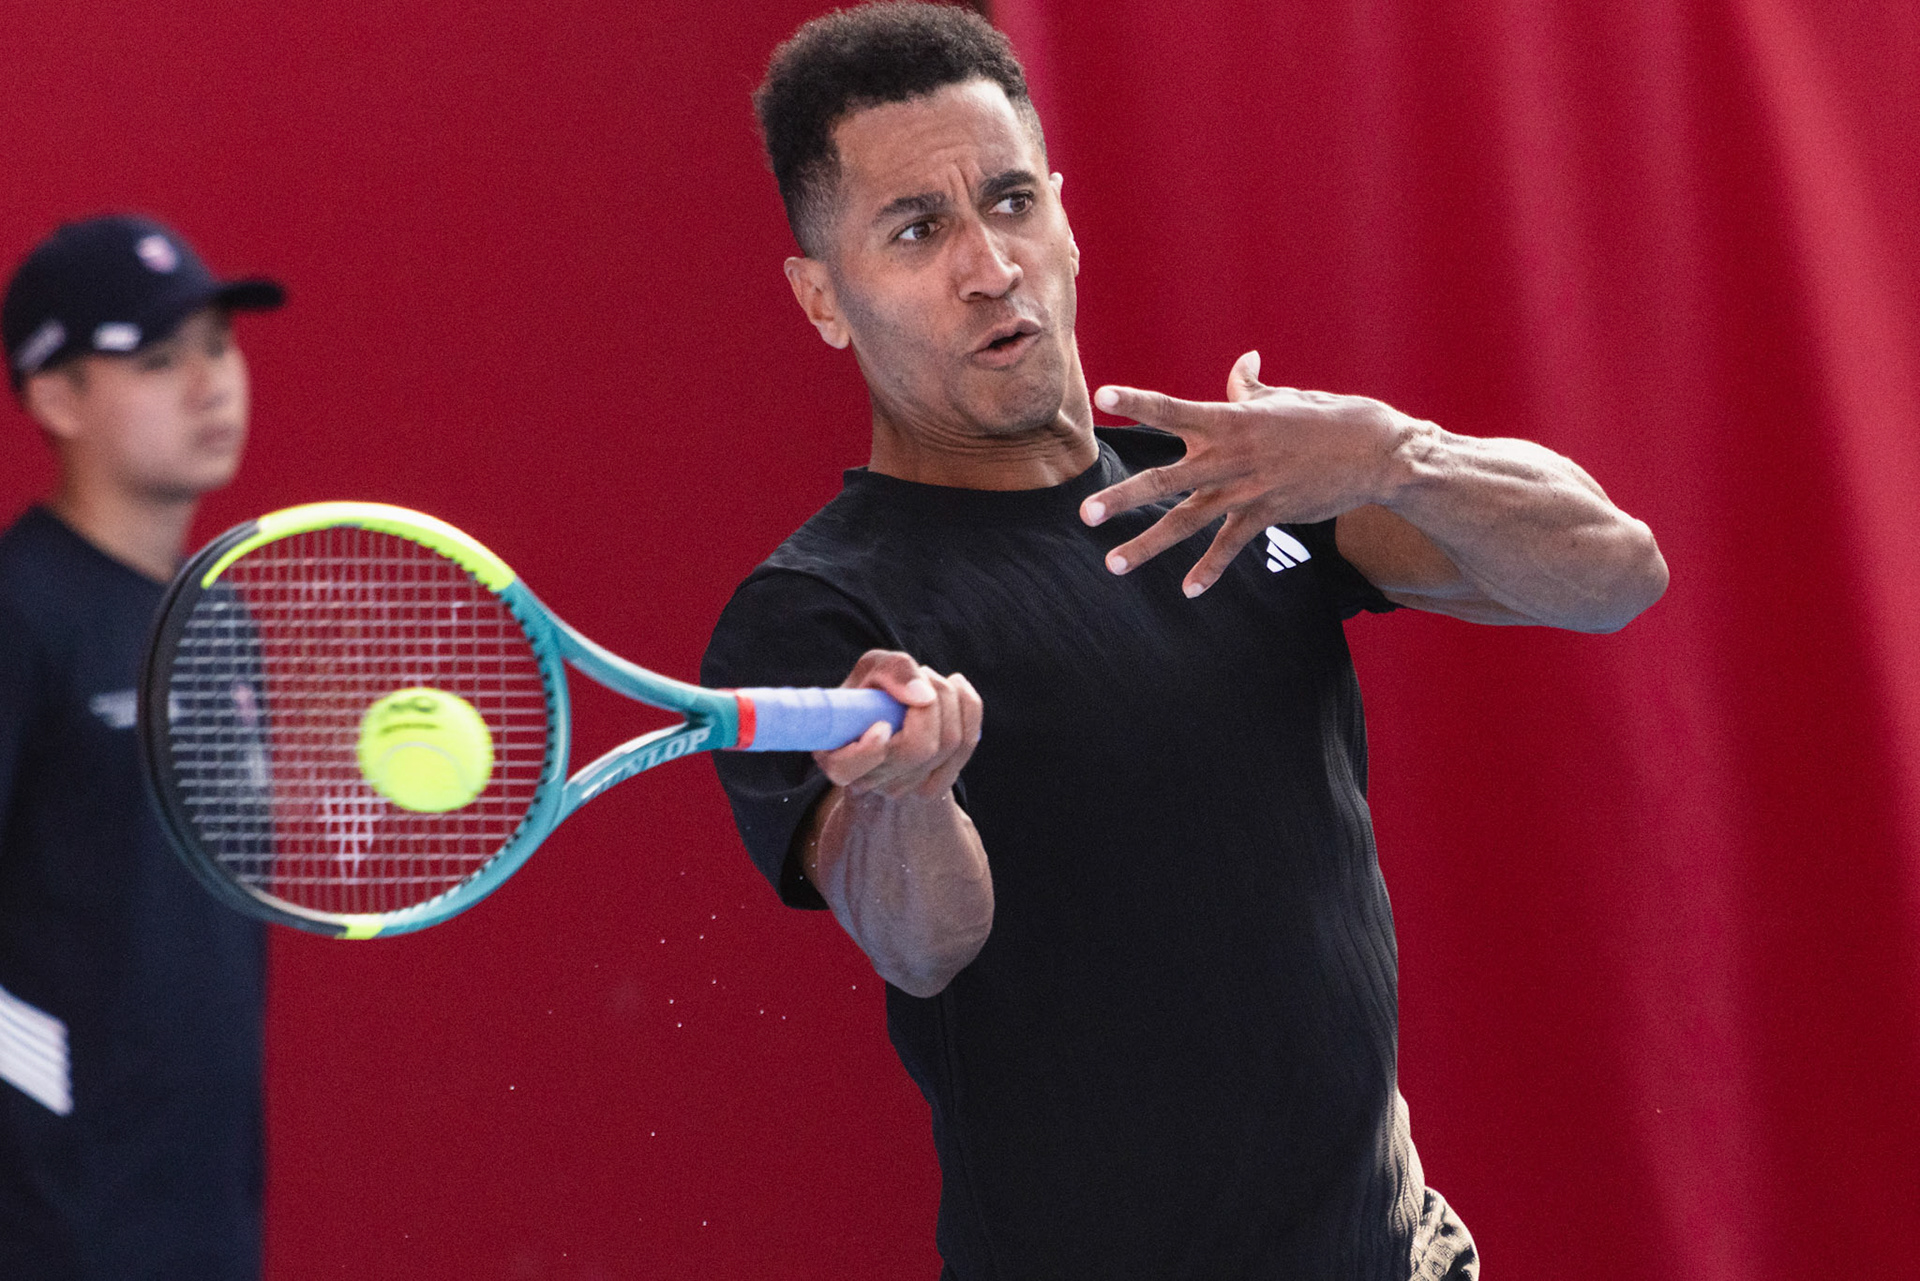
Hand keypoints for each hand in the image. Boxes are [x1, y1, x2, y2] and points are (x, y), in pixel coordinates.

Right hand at [814, 650, 982, 799]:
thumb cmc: (874, 693)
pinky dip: (967, 706)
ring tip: (931, 681)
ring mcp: (903, 790)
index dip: (869, 750)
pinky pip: (967, 743)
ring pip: (949, 743)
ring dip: (948, 697)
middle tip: (922, 675)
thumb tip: (923, 695)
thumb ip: (891, 670)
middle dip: (933, 699)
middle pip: (918, 749)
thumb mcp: (872, 670)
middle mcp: (868, 782)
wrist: (890, 718)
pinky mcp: (936, 786)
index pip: (848, 770)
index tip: (882, 724)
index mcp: (837, 758)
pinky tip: (956, 688)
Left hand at [1079, 350, 1414, 596]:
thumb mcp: (1285, 399)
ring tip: (1112, 565)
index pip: (1173, 409)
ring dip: (1148, 545)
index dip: (1138, 401)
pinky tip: (1187, 589)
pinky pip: (1230, 546)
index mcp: (1230, 419)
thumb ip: (1251, 388)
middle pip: (1164, 478)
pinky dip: (1209, 569)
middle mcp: (1230, 455)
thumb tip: (1242, 363)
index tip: (1103, 396)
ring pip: (1187, 520)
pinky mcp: (1267, 514)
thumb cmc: (1331, 418)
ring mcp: (1247, 488)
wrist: (1377, 453)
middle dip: (1123, 498)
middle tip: (1086, 514)